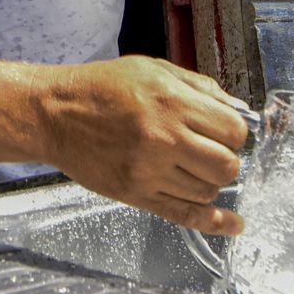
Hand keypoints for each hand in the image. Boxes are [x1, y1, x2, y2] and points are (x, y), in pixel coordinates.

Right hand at [48, 56, 249, 235]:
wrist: (54, 114)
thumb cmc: (101, 88)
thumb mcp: (153, 69)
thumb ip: (200, 87)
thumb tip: (239, 110)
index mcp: (172, 102)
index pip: (234, 130)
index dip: (234, 132)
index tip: (223, 131)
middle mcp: (164, 138)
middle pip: (227, 165)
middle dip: (226, 158)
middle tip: (208, 150)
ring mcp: (149, 171)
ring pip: (208, 191)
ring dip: (208, 181)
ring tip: (189, 166)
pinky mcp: (135, 194)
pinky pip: (184, 214)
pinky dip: (213, 222)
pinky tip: (232, 224)